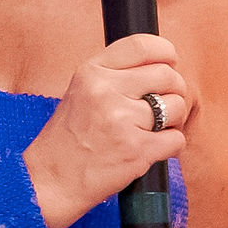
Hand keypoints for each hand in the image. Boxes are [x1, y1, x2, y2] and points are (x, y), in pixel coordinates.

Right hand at [24, 33, 192, 227]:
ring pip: (176, 107)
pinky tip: (154, 149)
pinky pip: (177, 139)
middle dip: (174, 91)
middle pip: (167, 75)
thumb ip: (113, 76)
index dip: (165, 52)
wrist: (51, 181)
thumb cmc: (68, 140)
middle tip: (164, 106)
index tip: (171, 62)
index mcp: (91, 72)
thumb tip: (159, 65)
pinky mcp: (136, 150)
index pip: (142, 46)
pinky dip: (172, 146)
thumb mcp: (80, 93)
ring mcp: (122, 120)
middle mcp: (106, 91)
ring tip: (155, 130)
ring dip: (174, 120)